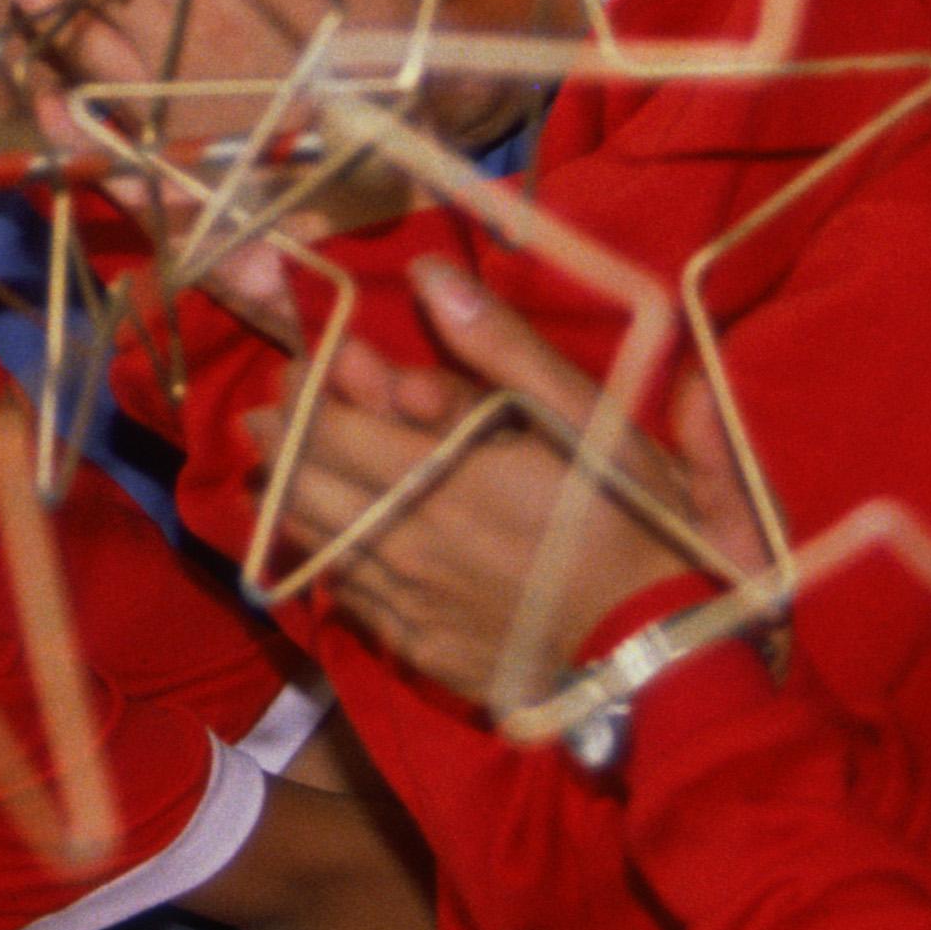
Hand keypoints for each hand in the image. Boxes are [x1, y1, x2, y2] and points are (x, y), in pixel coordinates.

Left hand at [265, 255, 755, 700]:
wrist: (656, 653)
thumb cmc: (628, 521)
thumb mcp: (584, 418)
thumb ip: (498, 349)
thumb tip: (428, 275)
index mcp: (435, 475)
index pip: (324, 425)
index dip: (302, 389)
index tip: (304, 365)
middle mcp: (402, 539)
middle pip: (299, 484)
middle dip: (278, 439)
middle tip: (274, 414)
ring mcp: (407, 601)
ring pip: (311, 541)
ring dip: (288, 496)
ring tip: (286, 467)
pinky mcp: (420, 648)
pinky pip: (347, 598)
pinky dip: (328, 559)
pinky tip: (334, 542)